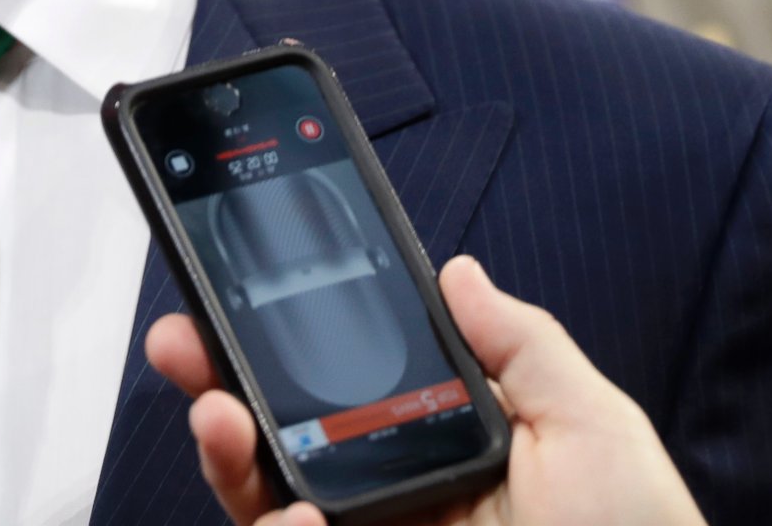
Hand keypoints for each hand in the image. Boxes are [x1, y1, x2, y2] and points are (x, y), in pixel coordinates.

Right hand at [144, 255, 705, 525]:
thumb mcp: (589, 428)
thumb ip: (519, 345)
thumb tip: (456, 270)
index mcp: (438, 446)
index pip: (341, 387)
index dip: (281, 343)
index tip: (236, 294)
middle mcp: (393, 502)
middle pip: (278, 440)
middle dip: (216, 383)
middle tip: (183, 345)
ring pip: (265, 505)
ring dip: (225, 455)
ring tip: (223, 420)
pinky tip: (298, 522)